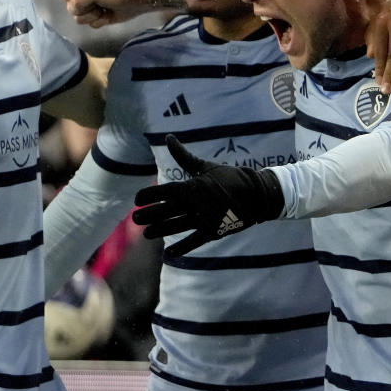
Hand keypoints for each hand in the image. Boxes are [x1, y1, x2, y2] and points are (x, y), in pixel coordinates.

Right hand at [61, 0, 137, 27]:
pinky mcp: (93, 15)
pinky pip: (89, 24)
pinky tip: (107, 14)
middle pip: (71, 8)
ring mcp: (87, 4)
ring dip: (94, 16)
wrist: (135, 1)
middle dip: (87, 9)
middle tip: (100, 2)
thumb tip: (72, 9)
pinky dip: (99, 21)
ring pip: (79, 18)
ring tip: (104, 8)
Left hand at [132, 135, 283, 256]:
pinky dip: (181, 248)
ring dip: (160, 230)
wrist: (256, 194)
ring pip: (177, 226)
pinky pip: (194, 241)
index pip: (165, 191)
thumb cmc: (228, 177)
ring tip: (146, 234)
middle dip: (150, 214)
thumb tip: (168, 137)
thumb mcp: (205, 166)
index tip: (137, 200)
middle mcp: (197, 203)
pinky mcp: (214, 231)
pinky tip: (169, 253)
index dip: (149, 195)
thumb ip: (184, 156)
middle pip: (167, 210)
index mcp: (194, 186)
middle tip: (134, 219)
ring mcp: (205, 219)